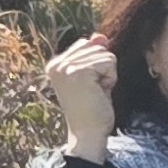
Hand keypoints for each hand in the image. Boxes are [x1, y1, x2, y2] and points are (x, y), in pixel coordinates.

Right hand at [42, 41, 113, 160]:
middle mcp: (57, 64)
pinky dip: (111, 78)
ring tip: (96, 92)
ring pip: (105, 54)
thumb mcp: (95, 77)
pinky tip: (100, 92)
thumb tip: (100, 36)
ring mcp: (66, 67)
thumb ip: (95, 55)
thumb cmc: (93, 107)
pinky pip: (109, 62)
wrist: (88, 132)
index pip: (86, 44)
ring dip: (108, 75)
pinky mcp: (78, 72)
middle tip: (94, 90)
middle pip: (97, 47)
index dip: (97, 64)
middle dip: (104, 69)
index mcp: (56, 64)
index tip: (90, 84)